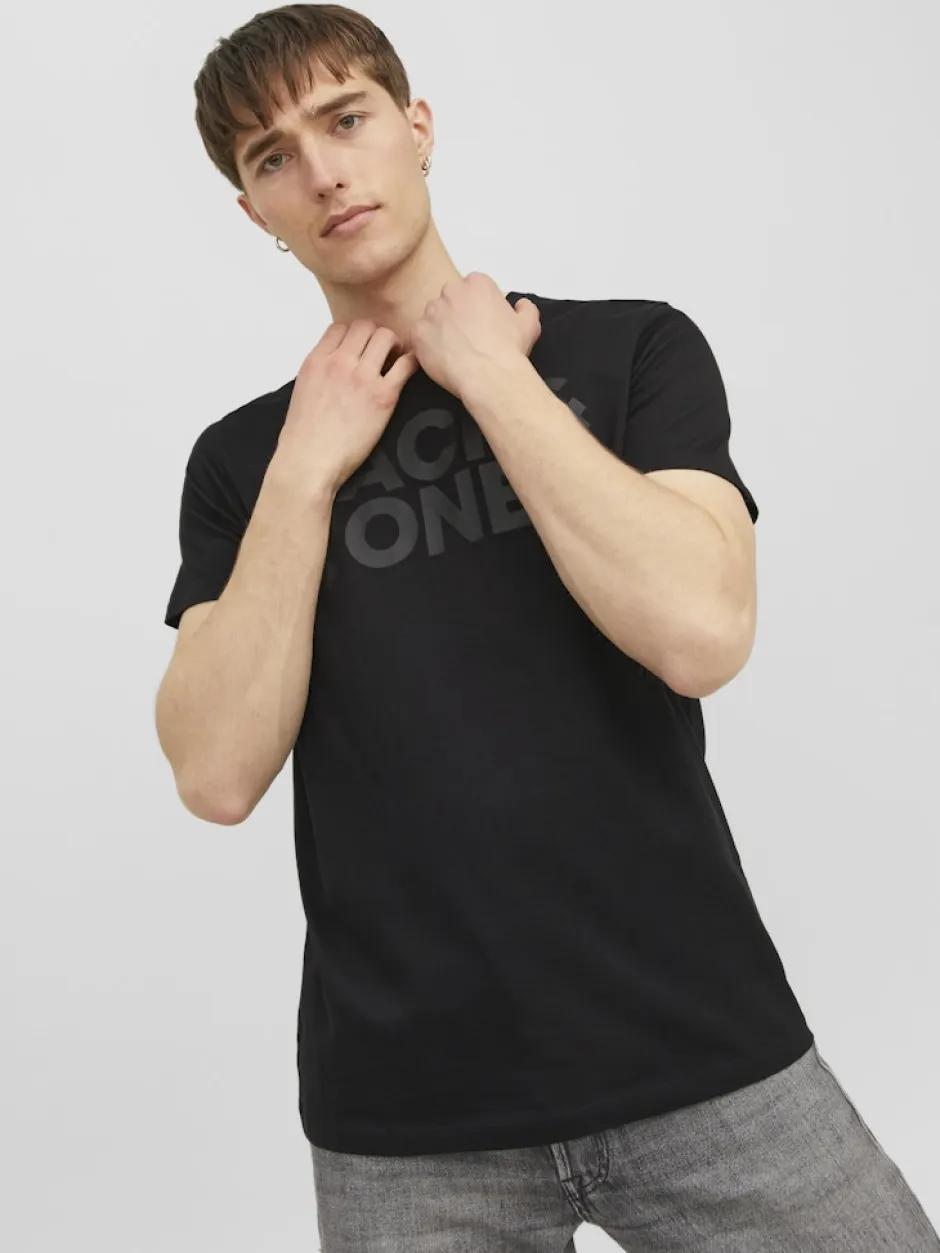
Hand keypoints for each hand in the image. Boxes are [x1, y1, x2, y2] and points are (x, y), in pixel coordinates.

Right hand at [275, 321, 417, 495]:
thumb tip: (333, 368)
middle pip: (365, 326)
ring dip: (393, 345)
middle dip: (375, 336)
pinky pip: (406, 365)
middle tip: (381, 353)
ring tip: (394, 361)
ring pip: (386, 337)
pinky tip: (410, 370)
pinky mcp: (383, 396)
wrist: (309, 461)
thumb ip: (320, 372)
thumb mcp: (303, 391)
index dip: (353, 335)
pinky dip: (411, 363)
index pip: (340, 327)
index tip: (360, 348)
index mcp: (316, 360)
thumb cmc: (304, 435)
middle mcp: (339, 362)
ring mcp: (362, 377)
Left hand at [410, 272, 540, 402]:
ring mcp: (432, 311)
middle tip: (466, 338)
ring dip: (439, 330)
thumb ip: (525, 308)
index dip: (476, 308)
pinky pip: (418, 335)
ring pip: (432, 317)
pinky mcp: (419, 332)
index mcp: (477, 284)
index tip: (481, 324)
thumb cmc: (510, 349)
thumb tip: (520, 305)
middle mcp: (451, 291)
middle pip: (449, 300)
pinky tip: (440, 358)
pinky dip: (426, 345)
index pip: (471, 289)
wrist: (490, 375)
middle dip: (455, 315)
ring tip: (453, 351)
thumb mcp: (529, 324)